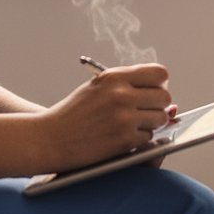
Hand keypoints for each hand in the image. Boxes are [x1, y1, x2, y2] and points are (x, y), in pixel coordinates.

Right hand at [37, 63, 173, 171]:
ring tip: (133, 125)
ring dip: (151, 124)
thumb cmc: (74, 113)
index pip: (159, 73)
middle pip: (164, 97)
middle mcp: (121, 94)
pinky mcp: (123, 140)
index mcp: (115, 77)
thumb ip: (127, 85)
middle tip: (145, 111)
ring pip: (160, 118)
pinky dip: (139, 139)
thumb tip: (165, 93)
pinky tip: (123, 137)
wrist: (48, 138)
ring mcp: (123, 118)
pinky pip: (148, 137)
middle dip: (158, 105)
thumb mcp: (98, 87)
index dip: (160, 83)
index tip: (154, 91)